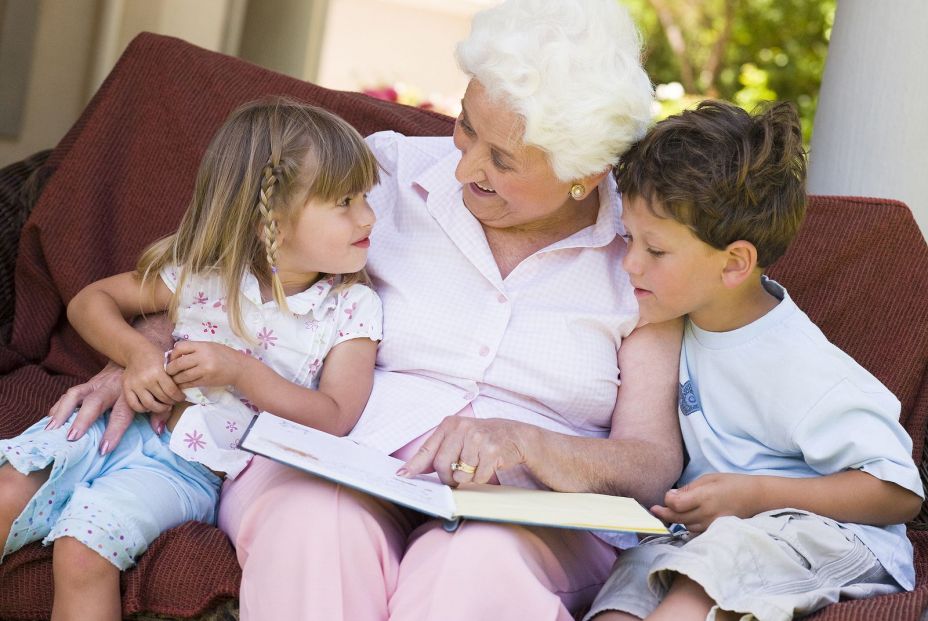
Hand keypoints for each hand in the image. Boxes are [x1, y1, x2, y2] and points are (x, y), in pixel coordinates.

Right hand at [46, 361, 173, 453]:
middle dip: (82, 420)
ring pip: (76, 394)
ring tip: (51, 430)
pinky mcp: (89, 383)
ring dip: (63, 411)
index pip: (122, 414)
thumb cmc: (150, 378)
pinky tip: (50, 419)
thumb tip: (159, 431)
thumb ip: (160, 411)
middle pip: (94, 403)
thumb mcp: (159, 393)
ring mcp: (97, 383)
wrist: (140, 353)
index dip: (113, 431)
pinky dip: (59, 405)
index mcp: (129, 393)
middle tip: (71, 438)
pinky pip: (70, 393)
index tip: (104, 449)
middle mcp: (111, 387)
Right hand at [123, 346, 183, 413]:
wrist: (137, 352)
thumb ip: (174, 376)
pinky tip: (150, 406)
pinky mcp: (126, 388)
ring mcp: (134, 385)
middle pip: (162, 398)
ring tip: (164, 406)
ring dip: (159, 408)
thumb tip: (183, 391)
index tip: (181, 397)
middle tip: (174, 401)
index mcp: (158, 371)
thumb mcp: (168, 362)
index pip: (171, 391)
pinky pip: (134, 405)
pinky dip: (143, 409)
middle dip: (171, 402)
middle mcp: (145, 379)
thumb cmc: (156, 357)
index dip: (179, 397)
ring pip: (149, 405)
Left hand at [166, 341, 246, 388]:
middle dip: (170, 369)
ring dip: (175, 379)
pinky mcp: (206, 380)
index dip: (173, 354)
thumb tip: (175, 354)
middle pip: (178, 363)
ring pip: (182, 376)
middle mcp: (203, 357)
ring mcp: (205, 370)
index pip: (180, 347)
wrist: (239, 368)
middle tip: (169, 371)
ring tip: (174, 379)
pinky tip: (181, 384)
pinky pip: (189, 383)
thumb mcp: (210, 346)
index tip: (173, 358)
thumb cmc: (224, 355)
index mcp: (203, 346)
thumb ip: (194, 349)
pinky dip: (183, 385)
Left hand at [398, 416, 528, 486]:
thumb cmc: (482, 438)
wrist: (514, 435)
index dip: (414, 465)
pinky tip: (488, 464)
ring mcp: (477, 438)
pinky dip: (482, 477)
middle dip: (447, 478)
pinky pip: (478, 477)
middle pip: (442, 465)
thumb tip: (414, 469)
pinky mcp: (491, 450)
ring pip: (461, 474)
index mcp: (450, 424)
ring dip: (467, 478)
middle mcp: (462, 428)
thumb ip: (439, 451)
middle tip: (455, 479)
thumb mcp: (459, 437)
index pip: (428, 448)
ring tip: (477, 464)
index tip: (403, 475)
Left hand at [650, 473, 760, 532]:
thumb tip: (671, 496)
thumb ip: (689, 488)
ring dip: (676, 519)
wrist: (756, 498)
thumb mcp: (709, 478)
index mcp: (705, 496)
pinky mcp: (716, 531)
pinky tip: (686, 518)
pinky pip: (695, 531)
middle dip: (664, 513)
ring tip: (670, 512)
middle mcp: (707, 513)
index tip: (667, 495)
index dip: (667, 501)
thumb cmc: (732, 483)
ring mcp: (712, 525)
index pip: (677, 504)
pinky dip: (688, 525)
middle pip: (678, 517)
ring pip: (685, 526)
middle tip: (654, 509)